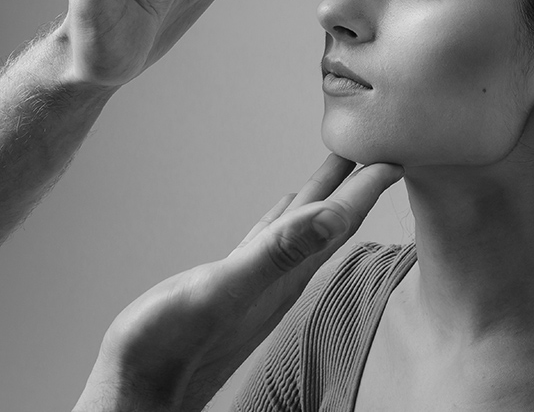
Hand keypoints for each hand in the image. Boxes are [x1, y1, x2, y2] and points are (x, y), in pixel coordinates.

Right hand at [73, 155, 403, 411]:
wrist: (139, 392)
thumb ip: (276, 255)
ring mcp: (258, 282)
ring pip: (303, 227)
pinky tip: (285, 207)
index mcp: (284, 274)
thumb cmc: (171, 350)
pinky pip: (271, 239)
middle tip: (376, 146)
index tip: (394, 155)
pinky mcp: (231, 285)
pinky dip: (284, 217)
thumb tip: (331, 217)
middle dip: (354, 183)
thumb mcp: (224, 292)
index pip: (338, 220)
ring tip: (339, 166)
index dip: (367, 186)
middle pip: (329, 220)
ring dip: (323, 196)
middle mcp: (280, 278)